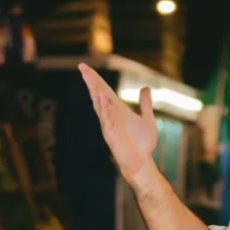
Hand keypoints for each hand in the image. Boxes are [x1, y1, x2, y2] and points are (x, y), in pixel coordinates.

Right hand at [79, 63, 157, 181]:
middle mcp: (111, 116)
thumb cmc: (142, 144)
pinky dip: (105, 110)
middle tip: (82, 67)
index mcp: (118, 110)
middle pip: (98, 95)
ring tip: (91, 79)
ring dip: (96, 93)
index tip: (86, 67)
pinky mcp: (111, 136)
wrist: (142, 163)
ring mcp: (109, 126)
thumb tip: (145, 88)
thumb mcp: (147, 119)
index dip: (96, 79)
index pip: (104, 91)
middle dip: (91, 81)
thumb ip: (145, 104)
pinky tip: (103, 100)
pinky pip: (107, 121)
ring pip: (100, 107)